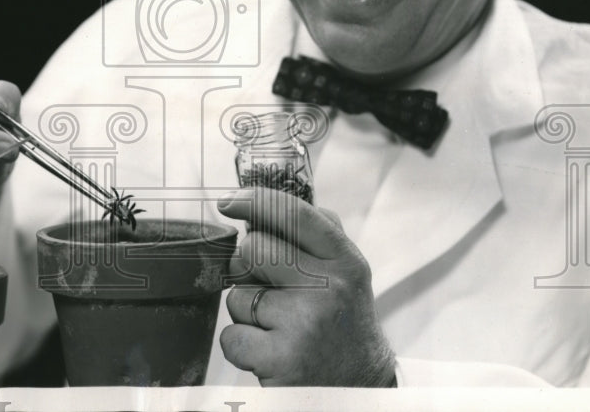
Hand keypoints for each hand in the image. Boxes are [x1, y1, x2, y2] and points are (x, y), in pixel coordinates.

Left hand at [217, 187, 396, 386]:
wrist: (360, 389)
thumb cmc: (344, 324)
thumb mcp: (347, 274)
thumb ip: (319, 235)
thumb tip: (267, 202)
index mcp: (344, 261)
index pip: (295, 214)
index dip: (254, 201)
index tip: (228, 200)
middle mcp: (328, 287)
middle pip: (254, 250)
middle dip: (248, 268)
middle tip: (269, 290)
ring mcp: (305, 323)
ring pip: (237, 295)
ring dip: (247, 313)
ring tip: (279, 328)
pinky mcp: (282, 359)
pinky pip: (231, 335)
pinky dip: (241, 346)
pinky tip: (270, 352)